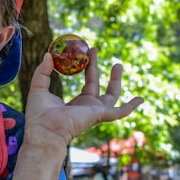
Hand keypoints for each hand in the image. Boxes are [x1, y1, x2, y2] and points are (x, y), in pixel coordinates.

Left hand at [23, 49, 143, 149]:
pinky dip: (131, 106)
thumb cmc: (39, 114)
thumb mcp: (39, 87)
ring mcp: (95, 111)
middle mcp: (87, 107)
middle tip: (95, 50)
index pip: (86, 83)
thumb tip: (48, 54)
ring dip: (115, 80)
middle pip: (97, 84)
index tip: (87, 52)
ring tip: (117, 64)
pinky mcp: (100, 114)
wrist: (44, 129)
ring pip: (111, 95)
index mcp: (76, 103)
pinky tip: (141, 99)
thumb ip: (43, 71)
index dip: (87, 67)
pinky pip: (120, 111)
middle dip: (97, 67)